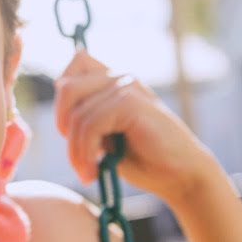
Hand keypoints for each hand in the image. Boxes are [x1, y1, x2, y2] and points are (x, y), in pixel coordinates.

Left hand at [54, 50, 216, 206]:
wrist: (181, 175)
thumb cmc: (143, 158)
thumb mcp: (105, 134)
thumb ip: (86, 115)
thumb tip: (61, 100)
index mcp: (115, 80)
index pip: (74, 66)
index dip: (63, 99)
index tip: (70, 133)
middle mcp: (121, 77)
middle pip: (66, 88)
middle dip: (64, 127)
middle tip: (77, 160)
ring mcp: (127, 87)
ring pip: (77, 114)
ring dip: (76, 150)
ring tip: (87, 173)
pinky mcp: (131, 103)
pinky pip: (91, 125)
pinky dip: (86, 152)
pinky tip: (95, 171)